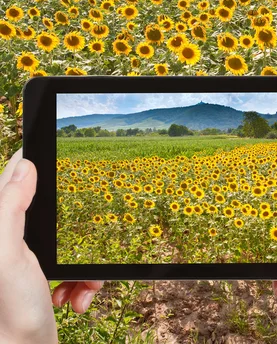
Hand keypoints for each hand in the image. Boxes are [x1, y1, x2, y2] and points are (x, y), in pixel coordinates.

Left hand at [0, 149, 103, 343]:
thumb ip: (10, 209)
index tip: (52, 149)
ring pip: (67, 239)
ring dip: (81, 259)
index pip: (12, 179)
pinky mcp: (44, 279)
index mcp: (2, 227)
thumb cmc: (10, 313)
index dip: (30, 163)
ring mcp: (29, 262)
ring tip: (78, 282)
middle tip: (78, 230)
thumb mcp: (8, 256)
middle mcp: (11, 241)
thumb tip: (24, 166)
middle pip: (47, 209)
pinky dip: (83, 280)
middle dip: (69, 223)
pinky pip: (74, 265)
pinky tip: (76, 296)